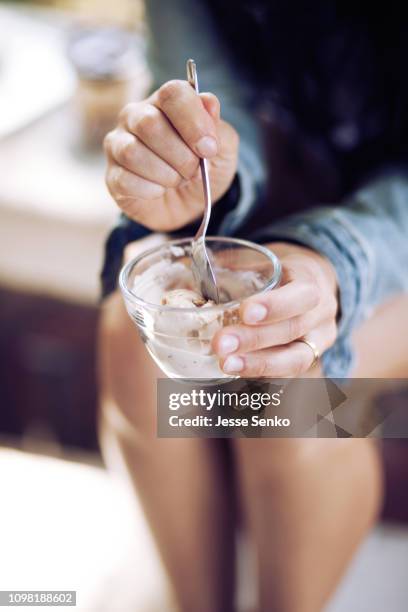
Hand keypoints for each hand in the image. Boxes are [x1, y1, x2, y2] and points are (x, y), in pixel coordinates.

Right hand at [104, 80, 238, 231]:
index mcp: (166, 102)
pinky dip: (151, 190)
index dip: (194, 122)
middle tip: (193, 171)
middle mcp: (136, 116)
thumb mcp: (223, 150)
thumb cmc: (204, 170)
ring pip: (132, 152)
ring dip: (165, 174)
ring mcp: (119, 144)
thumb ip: (218, 127)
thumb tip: (208, 102)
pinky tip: (160, 191)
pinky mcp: (113, 175)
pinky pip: (125, 180)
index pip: (172, 94)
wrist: (190, 206)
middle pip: (148, 123)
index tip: (209, 149)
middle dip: (180, 155)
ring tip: (177, 181)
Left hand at [212, 243, 338, 376]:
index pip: (301, 295)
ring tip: (226, 364)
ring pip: (296, 359)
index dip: (275, 306)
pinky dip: (261, 372)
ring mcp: (319, 341)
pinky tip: (236, 371)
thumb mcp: (266, 261)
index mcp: (311, 282)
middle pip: (293, 330)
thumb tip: (189, 268)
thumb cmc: (280, 273)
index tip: (245, 312)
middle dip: (255, 339)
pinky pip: (289, 373)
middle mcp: (321, 314)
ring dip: (258, 364)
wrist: (312, 286)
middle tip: (221, 344)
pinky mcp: (309, 359)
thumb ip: (236, 267)